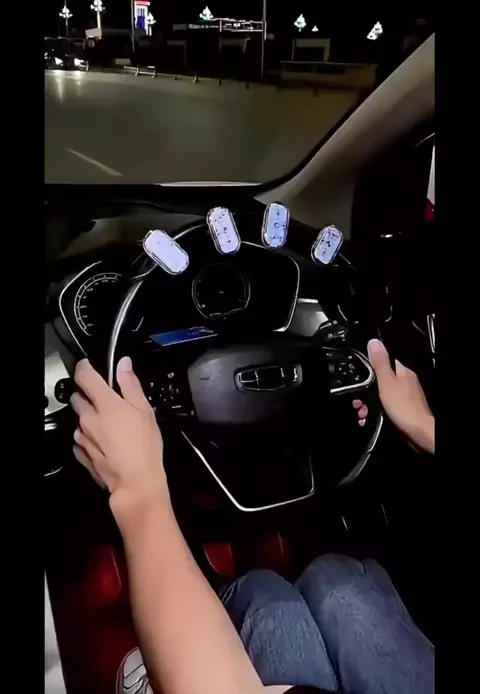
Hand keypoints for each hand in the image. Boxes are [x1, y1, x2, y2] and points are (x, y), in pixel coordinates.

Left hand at [71, 357, 167, 503]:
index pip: (84, 375)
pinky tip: (106, 441)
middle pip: (78, 397)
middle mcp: (88, 418)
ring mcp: (83, 437)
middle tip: (108, 399)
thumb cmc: (144, 447)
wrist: (136, 482)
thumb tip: (124, 365)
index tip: (89, 366)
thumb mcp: (145, 409)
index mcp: (104, 403)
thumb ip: (130, 384)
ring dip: (90, 417)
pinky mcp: (83, 453)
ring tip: (112, 425)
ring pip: (80, 418)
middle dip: (89, 394)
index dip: (85, 367)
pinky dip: (90, 436)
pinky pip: (81, 439)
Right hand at [367, 339, 433, 453]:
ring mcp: (407, 395)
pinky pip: (388, 405)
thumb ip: (379, 362)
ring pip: (383, 394)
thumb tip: (373, 342)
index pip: (383, 362)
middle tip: (362, 400)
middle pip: (382, 380)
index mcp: (402, 371)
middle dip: (369, 391)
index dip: (369, 370)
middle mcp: (406, 381)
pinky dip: (380, 410)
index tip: (362, 380)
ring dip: (372, 402)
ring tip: (367, 411)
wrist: (418, 431)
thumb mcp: (386, 382)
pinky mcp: (405, 408)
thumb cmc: (405, 408)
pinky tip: (376, 416)